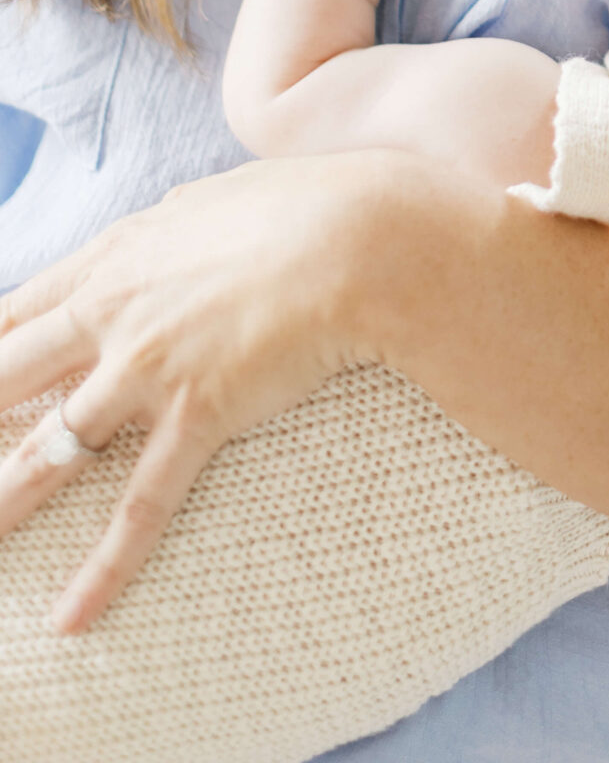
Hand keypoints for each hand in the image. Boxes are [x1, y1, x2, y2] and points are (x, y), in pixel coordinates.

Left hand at [0, 152, 395, 629]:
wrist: (363, 238)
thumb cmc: (304, 205)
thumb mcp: (212, 200)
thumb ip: (170, 226)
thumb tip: (160, 228)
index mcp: (117, 256)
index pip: (17, 309)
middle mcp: (115, 310)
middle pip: (6, 375)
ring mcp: (148, 366)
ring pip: (50, 450)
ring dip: (5, 502)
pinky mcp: (196, 414)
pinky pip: (138, 505)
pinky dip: (102, 567)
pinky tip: (67, 618)